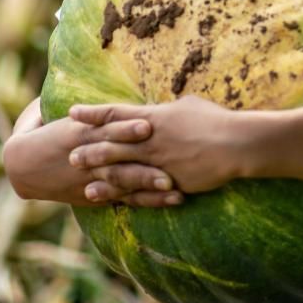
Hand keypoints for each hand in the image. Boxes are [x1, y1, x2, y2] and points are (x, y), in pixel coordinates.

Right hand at [3, 98, 177, 207]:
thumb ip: (93, 109)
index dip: (125, 127)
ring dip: (148, 181)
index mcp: (80, 132)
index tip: (147, 123)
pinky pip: (123, 198)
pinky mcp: (95, 194)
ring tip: (171, 183)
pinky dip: (146, 199)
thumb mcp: (66, 117)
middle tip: (168, 154)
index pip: (105, 128)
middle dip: (141, 156)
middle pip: (117, 157)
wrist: (20, 167)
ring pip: (123, 180)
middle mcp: (87, 155)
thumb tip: (115, 78)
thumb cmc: (47, 133)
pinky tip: (169, 199)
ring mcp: (91, 177)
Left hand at [69, 96, 241, 195]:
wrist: (234, 144)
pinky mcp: (165, 181)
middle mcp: (149, 139)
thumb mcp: (189, 106)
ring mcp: (156, 161)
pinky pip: (135, 188)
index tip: (72, 112)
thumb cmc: (215, 120)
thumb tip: (161, 108)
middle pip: (111, 143)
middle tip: (68, 152)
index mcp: (154, 117)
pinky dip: (115, 192)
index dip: (93, 113)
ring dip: (97, 172)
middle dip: (88, 147)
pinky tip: (100, 197)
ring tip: (78, 176)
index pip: (116, 113)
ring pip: (118, 167)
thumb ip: (169, 110)